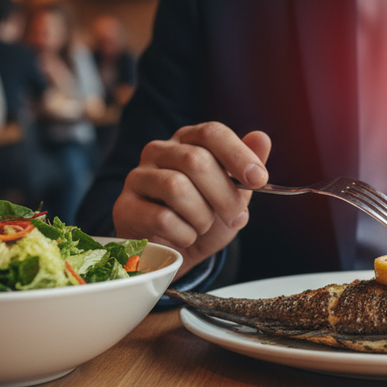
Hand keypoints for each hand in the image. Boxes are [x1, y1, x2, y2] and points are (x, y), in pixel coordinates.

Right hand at [112, 122, 270, 279]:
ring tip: (203, 226)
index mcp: (188, 141)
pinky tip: (184, 237)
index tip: (259, 179)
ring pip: (177, 188)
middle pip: (196, 161)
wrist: (173, 253)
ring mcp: (138, 177)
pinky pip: (162, 218)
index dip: (238, 154)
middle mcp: (159, 151)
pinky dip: (184, 234)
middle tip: (236, 217)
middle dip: (225, 195)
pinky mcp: (125, 207)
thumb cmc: (203, 217)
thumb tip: (261, 138)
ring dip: (202, 216)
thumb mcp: (233, 194)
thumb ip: (247, 167)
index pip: (211, 133)